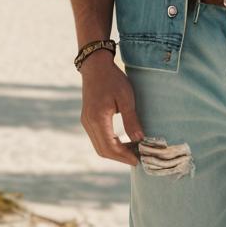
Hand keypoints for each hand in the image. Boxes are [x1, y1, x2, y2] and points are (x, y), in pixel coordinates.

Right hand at [79, 52, 144, 166]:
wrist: (96, 66)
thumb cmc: (112, 79)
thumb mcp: (126, 98)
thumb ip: (132, 120)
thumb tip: (139, 139)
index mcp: (98, 119)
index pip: (110, 147)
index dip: (124, 156)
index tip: (138, 160)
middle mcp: (89, 123)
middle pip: (103, 150)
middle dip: (120, 157)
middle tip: (137, 158)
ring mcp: (86, 121)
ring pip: (99, 146)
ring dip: (115, 151)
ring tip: (132, 150)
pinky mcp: (87, 119)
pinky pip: (97, 138)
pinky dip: (109, 144)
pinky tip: (122, 141)